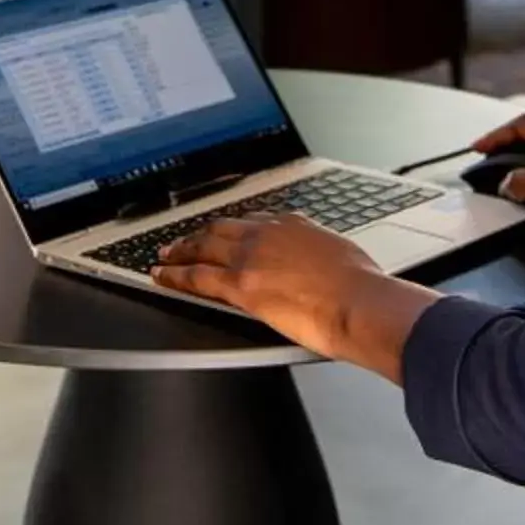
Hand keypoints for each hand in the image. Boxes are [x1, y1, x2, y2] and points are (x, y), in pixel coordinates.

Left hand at [154, 215, 430, 374]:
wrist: (361, 303)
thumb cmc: (363, 287)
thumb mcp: (342, 255)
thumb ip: (322, 254)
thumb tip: (323, 263)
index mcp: (294, 225)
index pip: (253, 221)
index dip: (234, 227)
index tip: (225, 231)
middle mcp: (268, 235)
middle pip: (221, 229)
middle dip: (199, 234)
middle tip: (183, 240)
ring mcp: (251, 258)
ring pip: (202, 248)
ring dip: (180, 250)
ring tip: (164, 255)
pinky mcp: (241, 285)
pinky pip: (196, 277)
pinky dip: (174, 275)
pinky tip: (161, 276)